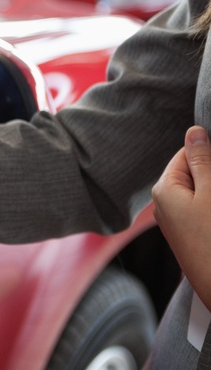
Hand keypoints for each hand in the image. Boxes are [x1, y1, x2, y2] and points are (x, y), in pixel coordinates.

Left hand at [152, 125, 210, 308]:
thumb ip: (203, 162)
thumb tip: (194, 132)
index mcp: (164, 189)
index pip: (186, 154)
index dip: (209, 154)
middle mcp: (164, 204)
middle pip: (195, 174)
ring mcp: (177, 222)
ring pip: (201, 193)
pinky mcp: (189, 236)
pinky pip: (203, 210)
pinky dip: (210, 207)